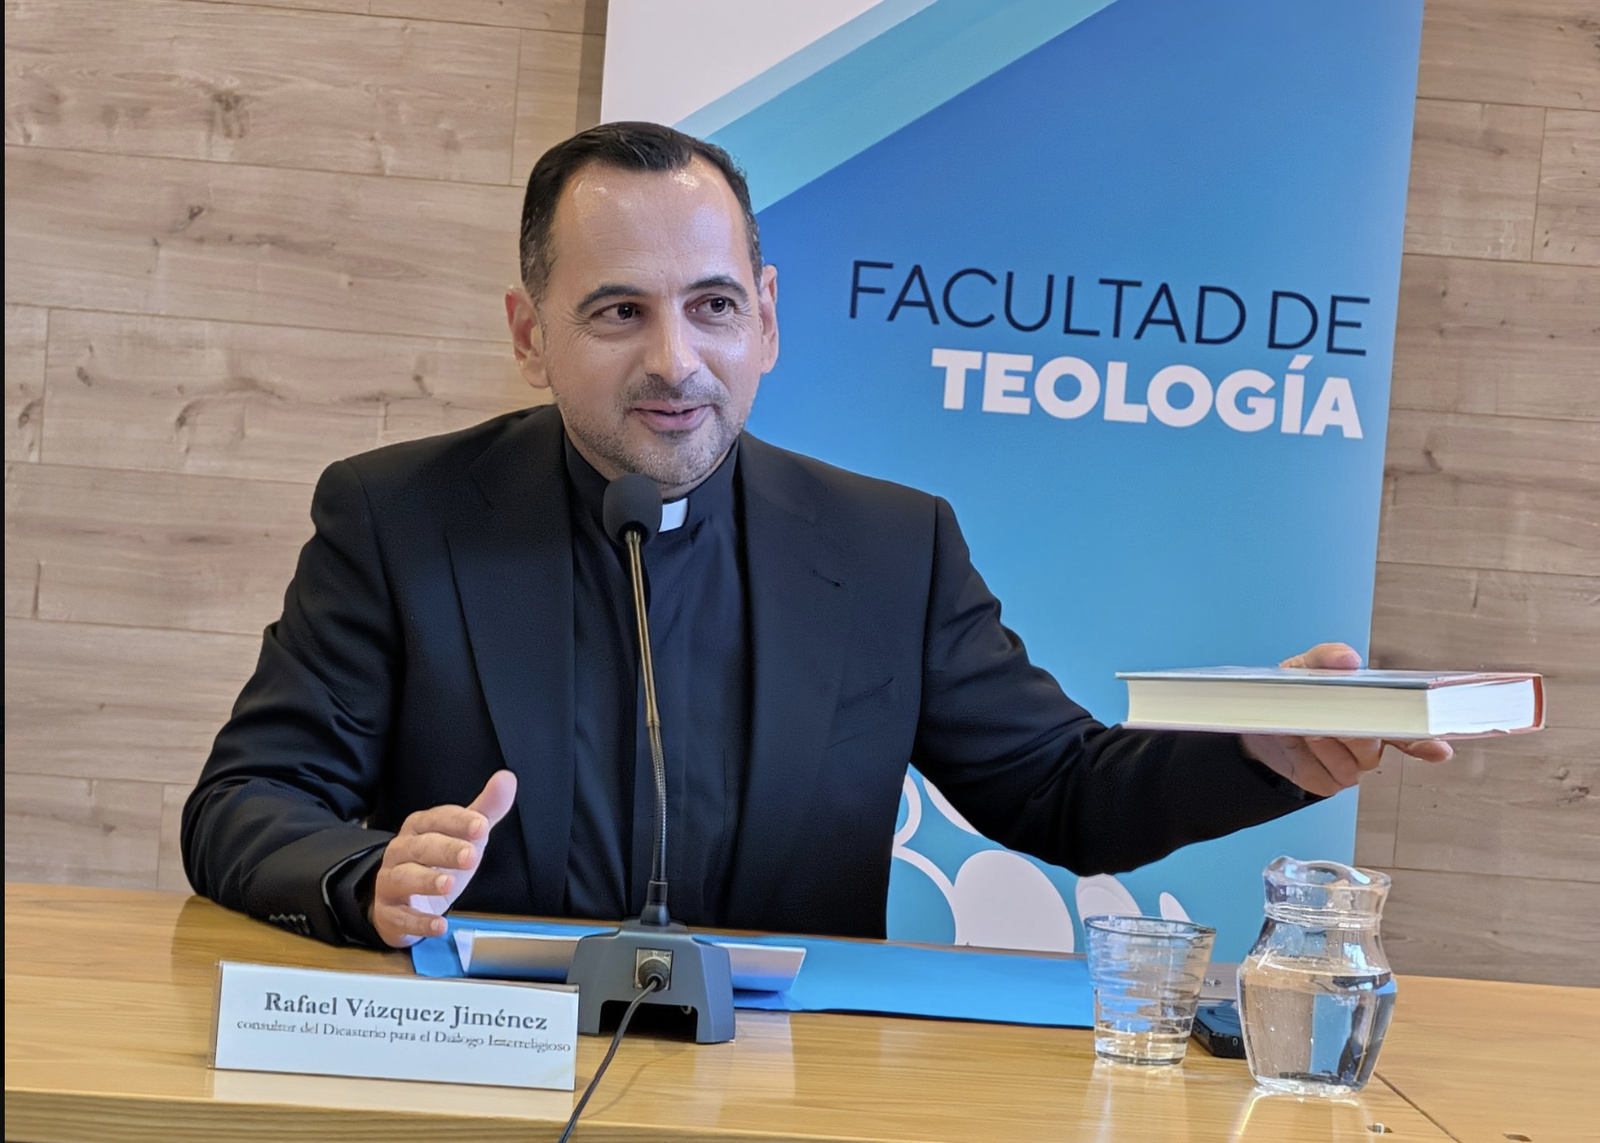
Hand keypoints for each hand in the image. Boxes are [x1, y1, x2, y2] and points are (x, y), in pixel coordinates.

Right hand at [368, 770, 517, 948]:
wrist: (400, 901)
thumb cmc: (436, 863)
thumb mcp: (463, 836)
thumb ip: (485, 810)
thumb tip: (507, 779)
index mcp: (420, 828)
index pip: (437, 819)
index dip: (459, 821)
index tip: (481, 825)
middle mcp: (401, 851)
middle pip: (421, 847)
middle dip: (447, 850)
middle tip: (472, 855)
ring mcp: (390, 881)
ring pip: (404, 877)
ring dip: (427, 881)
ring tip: (449, 884)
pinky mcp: (389, 913)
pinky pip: (401, 917)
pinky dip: (420, 922)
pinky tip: (440, 924)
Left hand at [1241, 642, 1453, 796]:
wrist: (1262, 721)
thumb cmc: (1293, 692)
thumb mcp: (1304, 667)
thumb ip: (1326, 659)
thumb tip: (1347, 658)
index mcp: (1376, 712)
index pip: (1412, 731)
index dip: (1426, 742)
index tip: (1440, 750)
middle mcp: (1370, 742)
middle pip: (1374, 746)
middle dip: (1351, 731)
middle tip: (1328, 718)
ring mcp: (1352, 765)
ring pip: (1352, 765)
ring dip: (1324, 744)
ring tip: (1305, 727)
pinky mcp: (1328, 782)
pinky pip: (1327, 777)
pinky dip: (1308, 759)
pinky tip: (1300, 746)